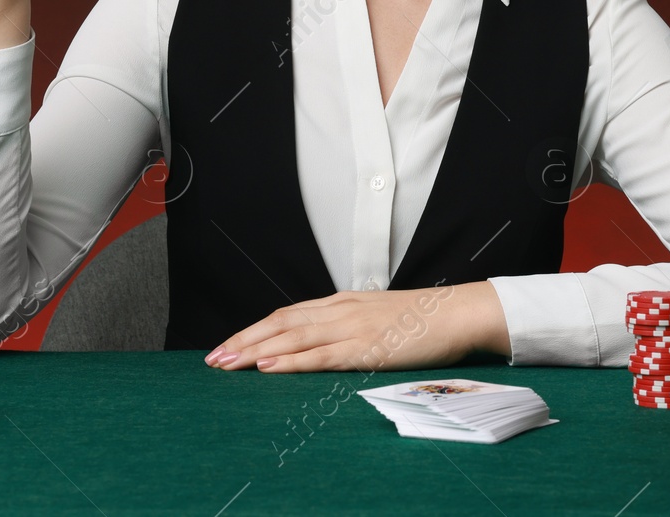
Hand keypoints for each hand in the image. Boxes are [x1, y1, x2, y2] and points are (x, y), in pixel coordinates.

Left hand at [203, 282, 511, 373]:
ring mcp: (351, 327)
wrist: (456, 313)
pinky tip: (268, 367)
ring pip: (292, 338)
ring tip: (227, 364)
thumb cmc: (422, 320)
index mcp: (342, 303)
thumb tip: (323, 340)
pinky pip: (320, 355)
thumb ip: (349, 325)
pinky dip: (291, 361)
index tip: (229, 344)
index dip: (254, 329)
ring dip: (255, 351)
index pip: (287, 314)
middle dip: (243, 341)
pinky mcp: (365, 348)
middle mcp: (340, 310)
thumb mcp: (377, 316)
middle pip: (280, 323)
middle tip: (213, 359)